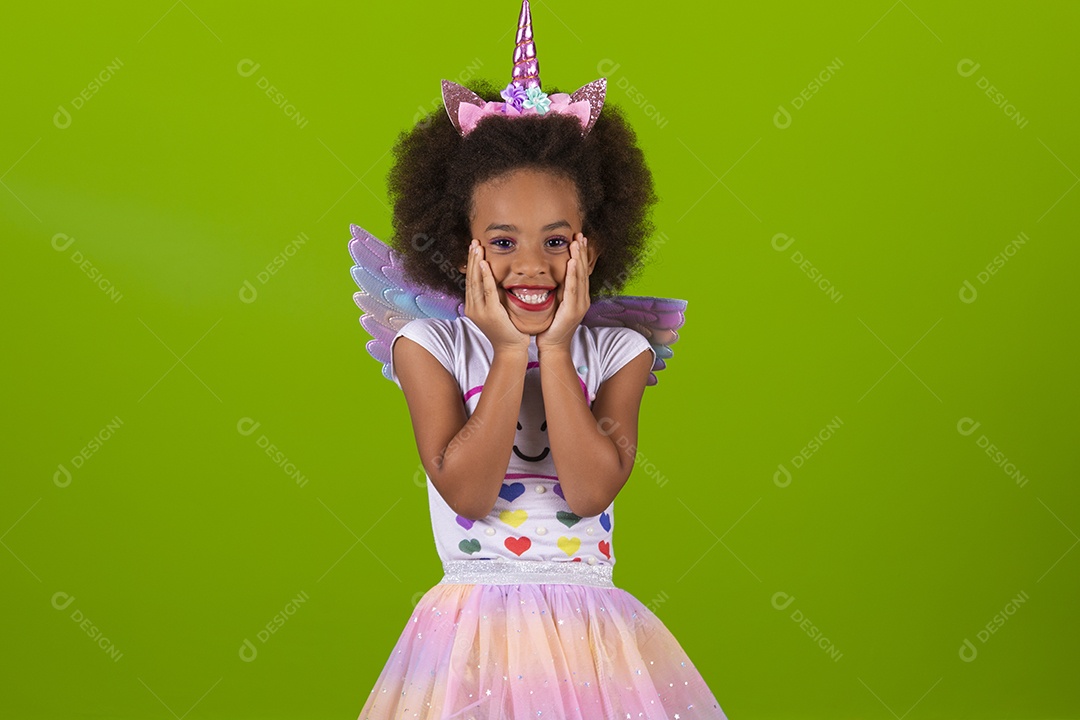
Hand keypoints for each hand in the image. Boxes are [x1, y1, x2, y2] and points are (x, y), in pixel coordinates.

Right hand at [464, 239, 528, 351]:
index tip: (474, 249)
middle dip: (472, 259)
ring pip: (476, 282)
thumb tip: (496, 283)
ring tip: (477, 247)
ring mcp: (480, 311)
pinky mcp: (491, 313)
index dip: (472, 264)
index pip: (471, 281)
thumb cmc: (507, 331)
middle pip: (471, 278)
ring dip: (477, 262)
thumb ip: (493, 298)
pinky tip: (484, 264)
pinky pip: (487, 290)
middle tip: (474, 242)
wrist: (511, 350)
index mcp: (474, 306)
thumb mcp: (497, 312)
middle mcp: (473, 307)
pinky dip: (485, 276)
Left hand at [537, 233, 590, 351]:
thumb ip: (556, 291)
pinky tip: (572, 263)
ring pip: (580, 277)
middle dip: (581, 252)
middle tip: (579, 234)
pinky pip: (573, 288)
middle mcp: (582, 299)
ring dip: (578, 258)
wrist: (552, 346)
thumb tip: (550, 276)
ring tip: (577, 243)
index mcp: (578, 297)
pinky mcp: (573, 310)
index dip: (580, 255)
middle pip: (583, 271)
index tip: (578, 239)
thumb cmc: (550, 327)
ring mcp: (580, 305)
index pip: (580, 272)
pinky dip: (573, 274)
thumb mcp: (555, 305)